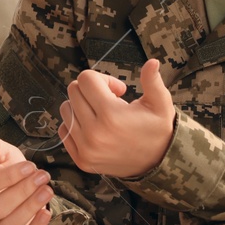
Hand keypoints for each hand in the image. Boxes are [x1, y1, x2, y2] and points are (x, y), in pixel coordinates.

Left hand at [59, 59, 175, 177]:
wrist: (158, 163)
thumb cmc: (158, 129)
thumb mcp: (160, 104)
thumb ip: (152, 81)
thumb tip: (152, 61)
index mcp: (111, 115)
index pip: (86, 79)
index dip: (103, 79)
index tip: (118, 90)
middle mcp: (94, 133)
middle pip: (74, 91)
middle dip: (91, 90)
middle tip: (110, 101)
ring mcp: (85, 148)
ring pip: (65, 109)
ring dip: (81, 106)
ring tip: (101, 114)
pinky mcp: (81, 159)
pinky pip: (63, 130)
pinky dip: (75, 124)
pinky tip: (94, 127)